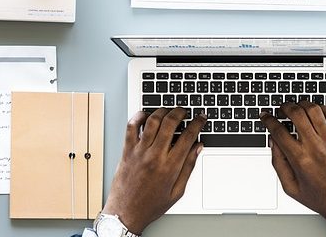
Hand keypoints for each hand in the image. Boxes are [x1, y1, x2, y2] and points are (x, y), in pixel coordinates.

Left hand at [102, 108, 206, 233]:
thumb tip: (198, 148)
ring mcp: (139, 152)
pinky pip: (131, 127)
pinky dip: (138, 116)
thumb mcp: (177, 191)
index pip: (188, 136)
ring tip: (168, 111)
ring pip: (152, 121)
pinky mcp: (127, 151)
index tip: (201, 118)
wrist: (125, 213)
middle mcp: (154, 156)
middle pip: (170, 123)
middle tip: (184, 111)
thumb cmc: (150, 205)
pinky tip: (145, 115)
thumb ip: (189, 167)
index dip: (197, 123)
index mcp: (170, 167)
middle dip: (180, 112)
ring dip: (162, 111)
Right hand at [260, 102, 325, 236]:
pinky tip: (317, 112)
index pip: (278, 131)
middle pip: (296, 114)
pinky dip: (323, 108)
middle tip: (282, 108)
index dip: (268, 120)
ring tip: (298, 106)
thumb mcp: (290, 187)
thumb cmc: (320, 198)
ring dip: (303, 104)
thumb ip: (278, 163)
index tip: (265, 116)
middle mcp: (315, 147)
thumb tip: (273, 142)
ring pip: (314, 110)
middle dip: (285, 107)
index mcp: (300, 159)